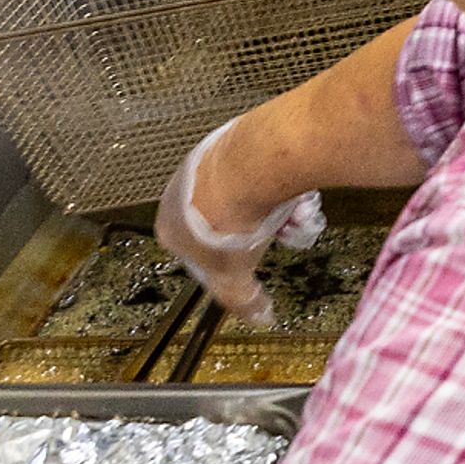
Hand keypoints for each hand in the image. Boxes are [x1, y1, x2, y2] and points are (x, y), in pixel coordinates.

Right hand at [155, 119, 319, 322]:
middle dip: (257, 234)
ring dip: (273, 212)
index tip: (252, 263)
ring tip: (292, 215)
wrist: (250, 168)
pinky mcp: (233, 144)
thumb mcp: (234, 278)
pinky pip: (260, 173)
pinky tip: (295, 192)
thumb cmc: (230, 223)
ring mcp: (206, 164)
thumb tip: (258, 319)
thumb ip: (242, 302)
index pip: (199, 256)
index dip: (229, 263)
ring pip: (247, 198)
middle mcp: (181, 192)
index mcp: (169, 227)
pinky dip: (279, 186)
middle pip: (227, 224)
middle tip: (278, 236)